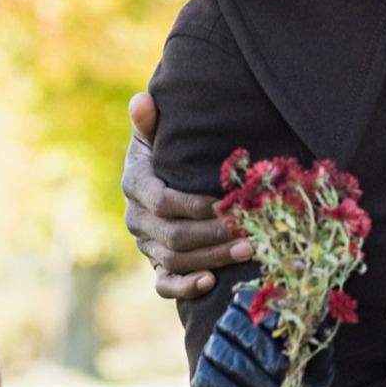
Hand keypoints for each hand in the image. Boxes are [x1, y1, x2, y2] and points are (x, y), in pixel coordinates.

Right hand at [123, 90, 251, 299]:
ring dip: (213, 257)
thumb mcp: (156, 133)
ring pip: (176, 259)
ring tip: (249, 249)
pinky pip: (165, 284)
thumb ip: (150, 120)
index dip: (194, 204)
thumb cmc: (166, 150)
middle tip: (249, 229)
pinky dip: (185, 287)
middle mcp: (136, 218)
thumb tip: (142, 100)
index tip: (227, 202)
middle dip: (214, 234)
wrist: (161, 179)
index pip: (164, 201)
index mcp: (136, 184)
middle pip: (174, 234)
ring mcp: (146, 244)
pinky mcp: (157, 264)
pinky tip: (210, 282)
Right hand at [190, 286, 334, 386]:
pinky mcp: (201, 382)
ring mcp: (213, 354)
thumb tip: (320, 311)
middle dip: (259, 346)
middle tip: (283, 371)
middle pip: (232, 322)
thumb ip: (319, 340)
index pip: (253, 298)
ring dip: (250, 374)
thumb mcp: (318, 368)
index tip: (288, 332)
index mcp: (258, 315)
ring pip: (221, 352)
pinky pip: (211, 379)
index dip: (268, 312)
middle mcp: (230, 329)